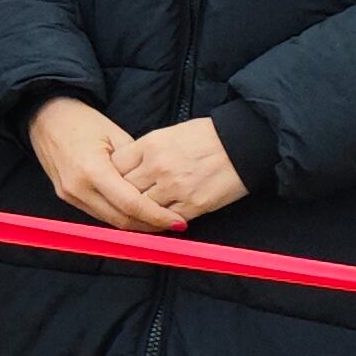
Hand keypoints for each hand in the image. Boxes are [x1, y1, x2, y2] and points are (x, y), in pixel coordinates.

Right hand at [28, 96, 180, 231]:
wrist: (44, 116)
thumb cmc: (82, 120)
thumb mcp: (116, 135)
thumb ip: (136, 165)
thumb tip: (158, 188)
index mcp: (92, 170)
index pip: (131, 204)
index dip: (157, 216)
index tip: (178, 221)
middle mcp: (78, 188)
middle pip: (121, 220)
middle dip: (150, 226)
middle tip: (174, 224)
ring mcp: (69, 195)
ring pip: (109, 221)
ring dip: (135, 225)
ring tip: (159, 221)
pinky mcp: (66, 197)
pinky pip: (98, 213)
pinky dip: (119, 216)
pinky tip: (135, 213)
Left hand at [125, 116, 247, 224]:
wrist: (244, 143)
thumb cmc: (208, 136)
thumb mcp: (169, 134)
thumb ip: (145, 152)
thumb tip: (127, 169)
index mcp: (150, 145)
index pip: (115, 167)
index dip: (112, 176)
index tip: (114, 181)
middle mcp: (158, 166)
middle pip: (124, 190)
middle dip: (122, 196)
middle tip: (123, 201)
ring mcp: (175, 187)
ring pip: (142, 208)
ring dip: (141, 212)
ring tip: (141, 213)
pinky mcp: (193, 205)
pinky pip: (166, 220)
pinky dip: (161, 221)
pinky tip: (161, 218)